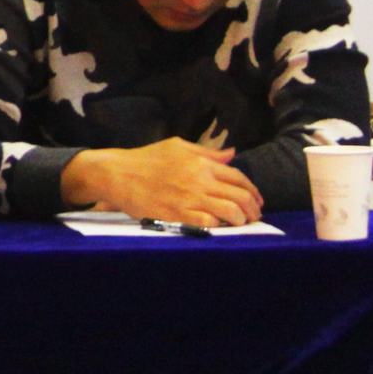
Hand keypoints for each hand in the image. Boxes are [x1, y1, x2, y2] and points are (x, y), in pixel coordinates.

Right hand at [62, 140, 263, 226]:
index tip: (256, 201)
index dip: (253, 191)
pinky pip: (210, 224)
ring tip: (240, 224)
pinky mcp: (177, 215)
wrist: (116, 173)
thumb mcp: (176, 146)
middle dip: (253, 209)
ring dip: (241, 220)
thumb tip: (232, 153)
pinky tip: (218, 227)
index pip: (238, 178)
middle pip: (240, 197)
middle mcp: (199, 180)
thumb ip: (206, 152)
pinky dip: (219, 227)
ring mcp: (189, 198)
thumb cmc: (144, 159)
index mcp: (201, 162)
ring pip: (231, 212)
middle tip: (254, 216)